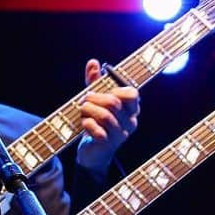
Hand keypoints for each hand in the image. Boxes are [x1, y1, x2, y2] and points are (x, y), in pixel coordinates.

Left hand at [75, 58, 139, 177]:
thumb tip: (93, 62)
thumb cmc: (96, 121)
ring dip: (88, 110)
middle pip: (113, 103)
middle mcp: (130, 122)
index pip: (131, 94)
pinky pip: (97, 130)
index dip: (114, 89)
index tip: (102, 91)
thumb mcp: (96, 100)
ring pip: (104, 116)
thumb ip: (95, 82)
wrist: (92, 151)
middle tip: (84, 99)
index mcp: (132, 109)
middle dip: (94, 98)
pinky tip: (84, 123)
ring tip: (82, 110)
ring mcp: (121, 135)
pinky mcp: (108, 145)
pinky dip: (87, 124)